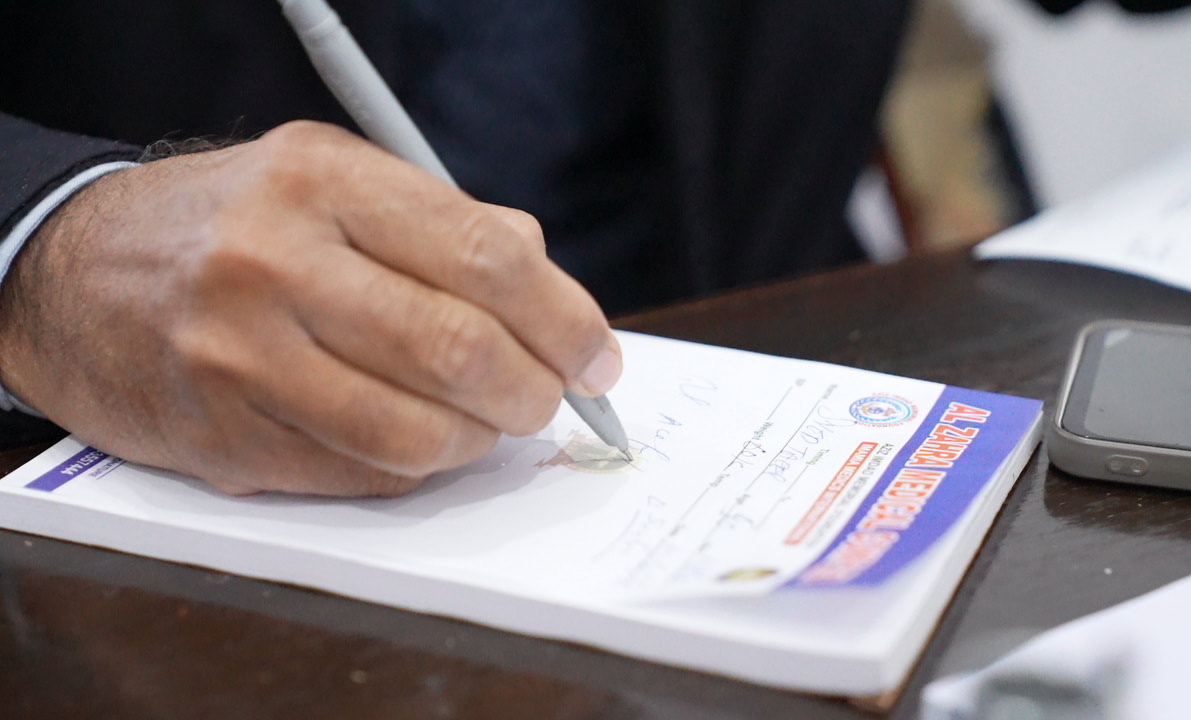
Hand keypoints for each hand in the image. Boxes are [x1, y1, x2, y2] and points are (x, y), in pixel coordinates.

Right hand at [0, 121, 621, 495]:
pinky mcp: (226, 440)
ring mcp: (242, 359)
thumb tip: (555, 297)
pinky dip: (418, 468)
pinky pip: (365, 478)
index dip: (566, 319)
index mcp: (321, 180)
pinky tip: (417, 438)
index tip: (598, 356)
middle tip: (552, 398)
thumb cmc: (234, 225)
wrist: (75, 277)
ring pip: (419, 435)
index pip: (487, 258)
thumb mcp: (332, 181)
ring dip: (481, 441)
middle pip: (461, 351)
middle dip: (536, 391)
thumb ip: (448, 227)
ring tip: (486, 421)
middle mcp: (275, 263)